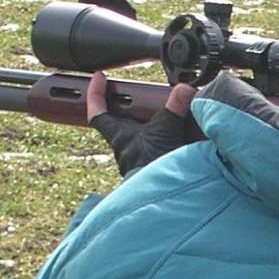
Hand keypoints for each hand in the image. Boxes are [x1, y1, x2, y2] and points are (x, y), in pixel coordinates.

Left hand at [87, 72, 203, 176]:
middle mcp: (125, 150)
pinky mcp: (151, 171)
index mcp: (120, 137)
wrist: (165, 201)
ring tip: (167, 117)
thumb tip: (183, 90)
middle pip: (119, 124)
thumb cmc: (157, 170)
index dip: (95, 93)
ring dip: (149, 127)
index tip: (99, 78)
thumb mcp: (167, 131)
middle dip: (129, 109)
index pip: (97, 113)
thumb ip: (175, 107)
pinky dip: (164, 142)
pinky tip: (179, 140)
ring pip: (137, 139)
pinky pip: (154, 151)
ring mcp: (137, 163)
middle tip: (139, 95)